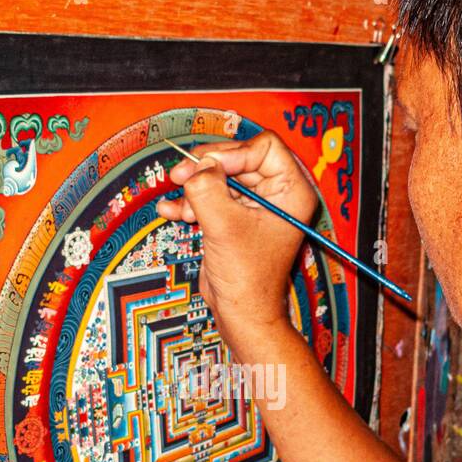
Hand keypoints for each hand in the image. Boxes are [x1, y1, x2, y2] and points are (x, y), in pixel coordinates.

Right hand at [157, 132, 317, 354]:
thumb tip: (196, 168)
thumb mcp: (224, 225)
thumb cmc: (247, 277)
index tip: (208, 169)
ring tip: (178, 203)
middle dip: (206, 168)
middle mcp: (277, 194)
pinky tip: (170, 210)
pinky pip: (211, 197)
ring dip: (194, 187)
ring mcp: (254, 206)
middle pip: (237, 158)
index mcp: (291, 191)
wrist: (240, 314)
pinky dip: (190, 201)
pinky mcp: (235, 218)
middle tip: (179, 175)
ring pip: (220, 176)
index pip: (263, 147)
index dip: (232, 153)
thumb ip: (207, 189)